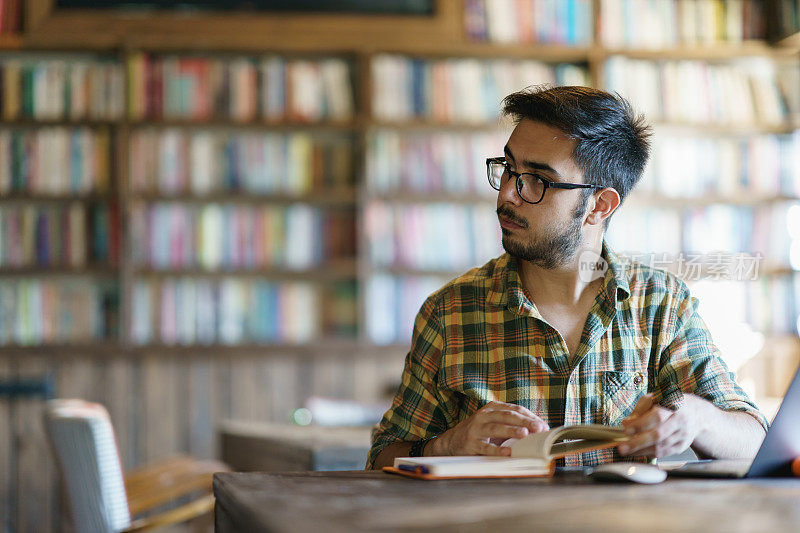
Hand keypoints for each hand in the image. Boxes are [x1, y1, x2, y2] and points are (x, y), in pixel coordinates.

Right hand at [431, 401, 548, 456]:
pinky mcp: (470, 443)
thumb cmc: (479, 432)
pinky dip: (497, 450)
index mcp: (492, 408)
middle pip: (506, 416)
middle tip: (538, 428)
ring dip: (511, 430)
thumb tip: (538, 428)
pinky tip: (507, 453)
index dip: (529, 416)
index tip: (542, 425)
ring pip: (496, 428)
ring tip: (524, 434)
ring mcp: (476, 429)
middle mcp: (483, 416)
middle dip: (524, 421)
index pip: (514, 409)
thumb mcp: (493, 422)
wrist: (452, 441)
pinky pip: (485, 447)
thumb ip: (511, 423)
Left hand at [617, 393, 703, 457]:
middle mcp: (680, 421)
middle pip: (658, 435)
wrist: (695, 413)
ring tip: (626, 450)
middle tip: (622, 447)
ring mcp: (683, 436)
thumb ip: (640, 409)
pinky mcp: (682, 446)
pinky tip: (638, 451)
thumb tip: (627, 423)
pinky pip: (664, 453)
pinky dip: (649, 453)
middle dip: (638, 442)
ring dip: (641, 450)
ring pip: (661, 447)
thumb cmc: (669, 404)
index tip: (625, 428)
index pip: (657, 416)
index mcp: (674, 405)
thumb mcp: (655, 398)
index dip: (640, 424)